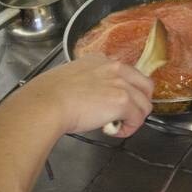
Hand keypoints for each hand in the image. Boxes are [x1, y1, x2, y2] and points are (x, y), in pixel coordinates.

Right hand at [0, 55, 153, 138]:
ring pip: (144, 104)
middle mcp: (114, 67)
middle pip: (144, 85)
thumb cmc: (50, 95)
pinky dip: (129, 129)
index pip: (124, 72)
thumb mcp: (70, 77)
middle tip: (127, 115)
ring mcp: (121, 84)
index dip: (124, 89)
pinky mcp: (123, 101)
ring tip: (118, 126)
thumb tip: (90, 98)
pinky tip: (114, 131)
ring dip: (134, 118)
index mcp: (99, 60)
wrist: (47, 104)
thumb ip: (86, 82)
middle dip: (139, 102)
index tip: (115, 102)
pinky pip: (138, 119)